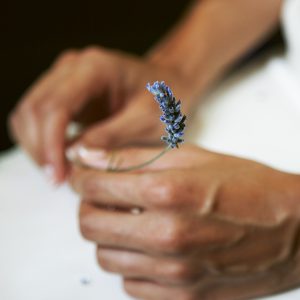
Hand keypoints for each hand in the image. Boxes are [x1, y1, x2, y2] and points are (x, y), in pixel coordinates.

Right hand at [9, 46, 194, 182]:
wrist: (169, 86)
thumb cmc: (165, 100)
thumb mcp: (146, 121)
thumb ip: (111, 136)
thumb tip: (73, 157)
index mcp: (95, 68)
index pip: (55, 106)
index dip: (50, 144)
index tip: (57, 176)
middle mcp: (73, 68)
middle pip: (34, 108)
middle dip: (40, 148)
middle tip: (57, 180)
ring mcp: (66, 79)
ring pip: (29, 113)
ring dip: (38, 146)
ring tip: (59, 173)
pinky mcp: (67, 94)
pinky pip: (39, 117)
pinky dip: (42, 141)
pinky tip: (59, 159)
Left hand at [69, 144, 299, 299]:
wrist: (294, 228)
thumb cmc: (247, 186)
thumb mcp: (190, 156)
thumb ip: (133, 157)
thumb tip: (88, 156)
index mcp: (168, 193)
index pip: (95, 186)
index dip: (84, 177)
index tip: (87, 174)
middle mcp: (167, 237)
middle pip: (91, 226)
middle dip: (90, 207)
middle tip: (105, 197)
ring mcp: (175, 274)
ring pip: (106, 258)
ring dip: (110, 236)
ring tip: (131, 221)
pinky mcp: (183, 297)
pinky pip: (130, 285)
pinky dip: (131, 263)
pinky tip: (150, 246)